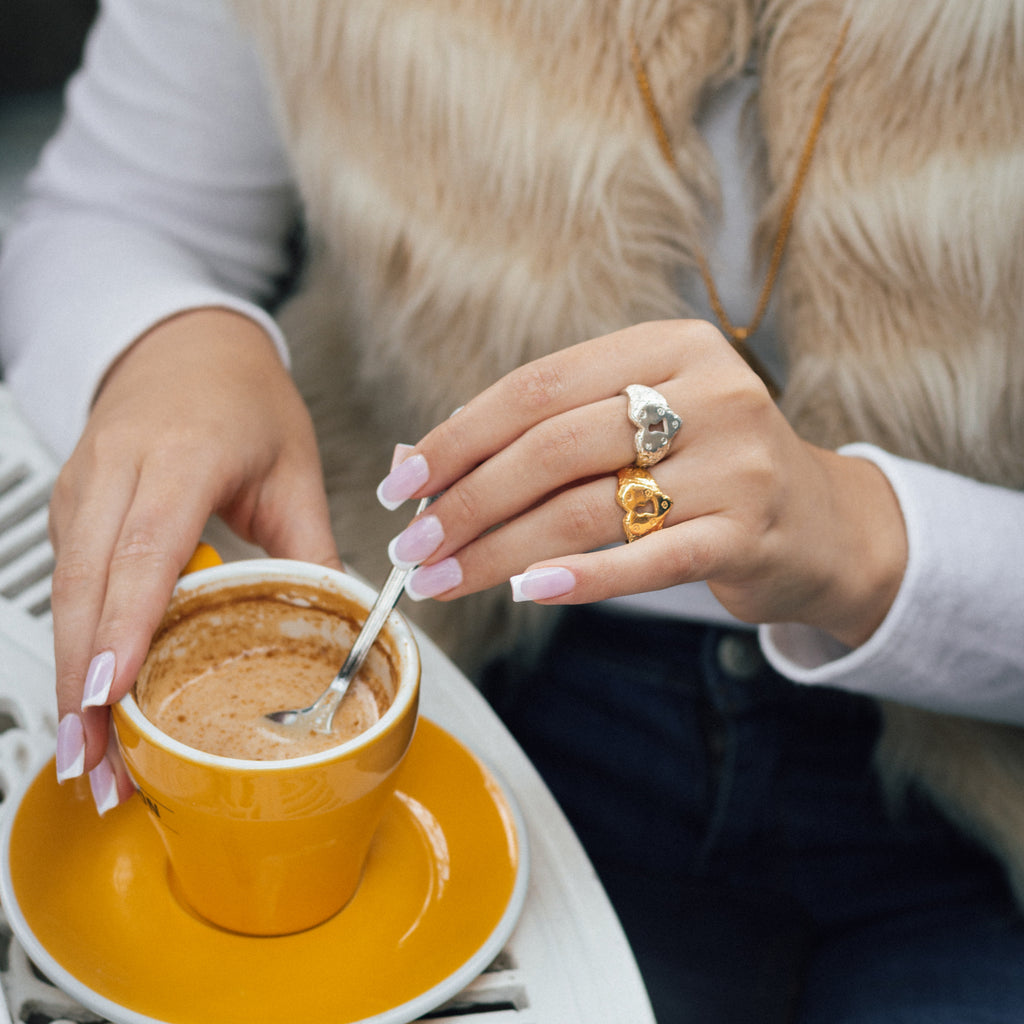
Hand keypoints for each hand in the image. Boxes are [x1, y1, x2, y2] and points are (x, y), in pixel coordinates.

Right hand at [50, 309, 338, 810]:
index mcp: (182, 456)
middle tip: (102, 768)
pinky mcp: (72, 508)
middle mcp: (117, 473)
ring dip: (72, 680)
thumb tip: (341, 619)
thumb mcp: (294, 466)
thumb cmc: (241, 395)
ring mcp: (84, 489)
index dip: (123, 628)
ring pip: (64, 596)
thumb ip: (311, 546)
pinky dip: (75, 646)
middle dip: (85, 688)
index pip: (145, 552)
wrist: (184, 344)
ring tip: (96, 758)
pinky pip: (67, 584)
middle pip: (85, 591)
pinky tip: (93, 700)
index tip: (110, 695)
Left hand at [375, 320, 906, 647]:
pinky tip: (524, 591)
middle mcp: (708, 392)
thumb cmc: (703, 468)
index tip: (402, 485)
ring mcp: (734, 463)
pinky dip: (579, 578)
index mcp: (669, 346)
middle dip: (468, 501)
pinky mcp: (748, 534)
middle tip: (414, 546)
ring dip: (500, 550)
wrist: (820, 523)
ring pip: (587, 508)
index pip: (537, 386)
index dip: (458, 436)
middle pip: (554, 446)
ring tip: (444, 580)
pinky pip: (645, 560)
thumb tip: (416, 463)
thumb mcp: (632, 427)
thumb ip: (539, 434)